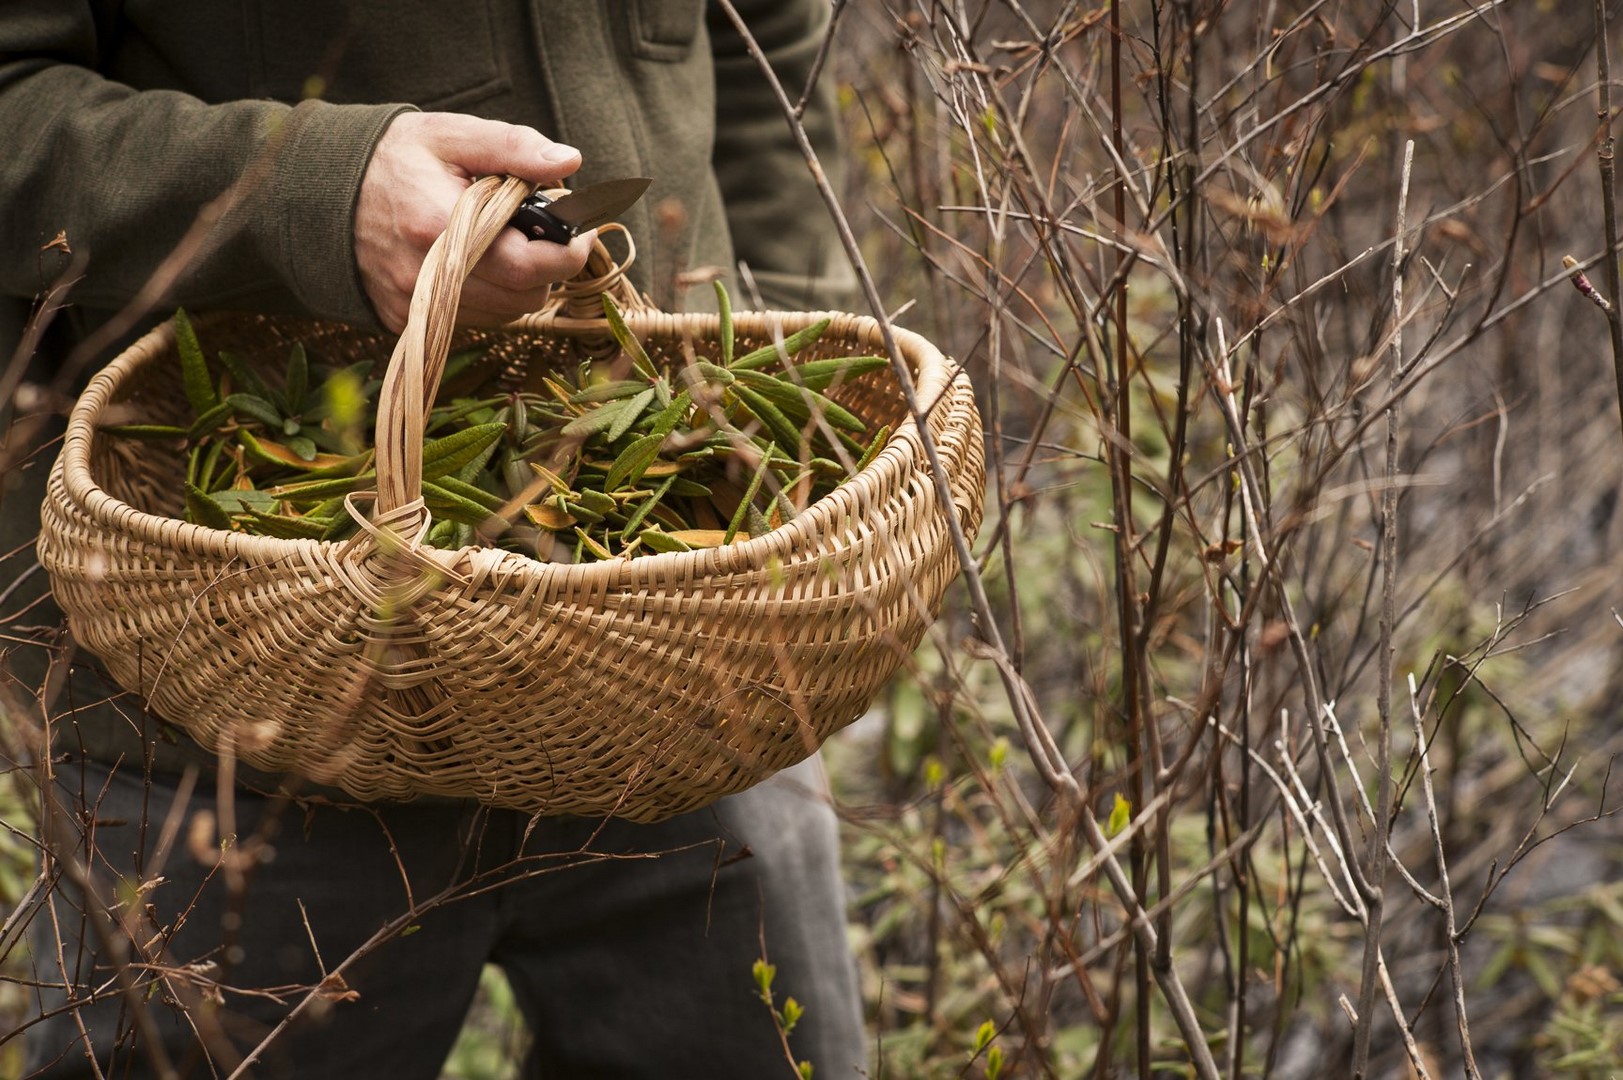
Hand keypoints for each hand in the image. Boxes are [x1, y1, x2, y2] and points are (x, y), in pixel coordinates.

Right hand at [355, 112, 593, 331]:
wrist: (318, 190)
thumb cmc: (392, 158)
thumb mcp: (450, 135)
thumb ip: (512, 147)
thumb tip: (570, 162)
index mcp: (439, 225)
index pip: (528, 264)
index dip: (567, 252)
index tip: (581, 231)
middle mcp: (427, 275)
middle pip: (523, 297)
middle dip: (547, 266)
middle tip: (541, 231)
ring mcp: (415, 302)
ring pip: (504, 315)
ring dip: (520, 284)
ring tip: (505, 243)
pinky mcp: (406, 319)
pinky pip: (474, 321)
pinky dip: (490, 296)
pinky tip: (477, 263)